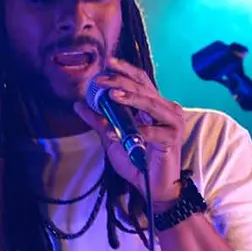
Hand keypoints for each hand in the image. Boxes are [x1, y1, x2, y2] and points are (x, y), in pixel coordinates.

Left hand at [72, 57, 186, 204]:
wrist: (154, 187)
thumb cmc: (137, 161)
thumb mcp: (112, 139)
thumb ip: (99, 121)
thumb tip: (79, 104)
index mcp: (154, 105)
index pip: (141, 81)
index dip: (125, 70)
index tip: (108, 62)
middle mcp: (166, 109)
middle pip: (143, 88)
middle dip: (121, 82)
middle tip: (101, 79)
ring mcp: (172, 122)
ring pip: (150, 104)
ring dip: (130, 98)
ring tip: (111, 95)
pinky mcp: (172, 138)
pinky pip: (152, 131)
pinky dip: (135, 131)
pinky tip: (117, 134)